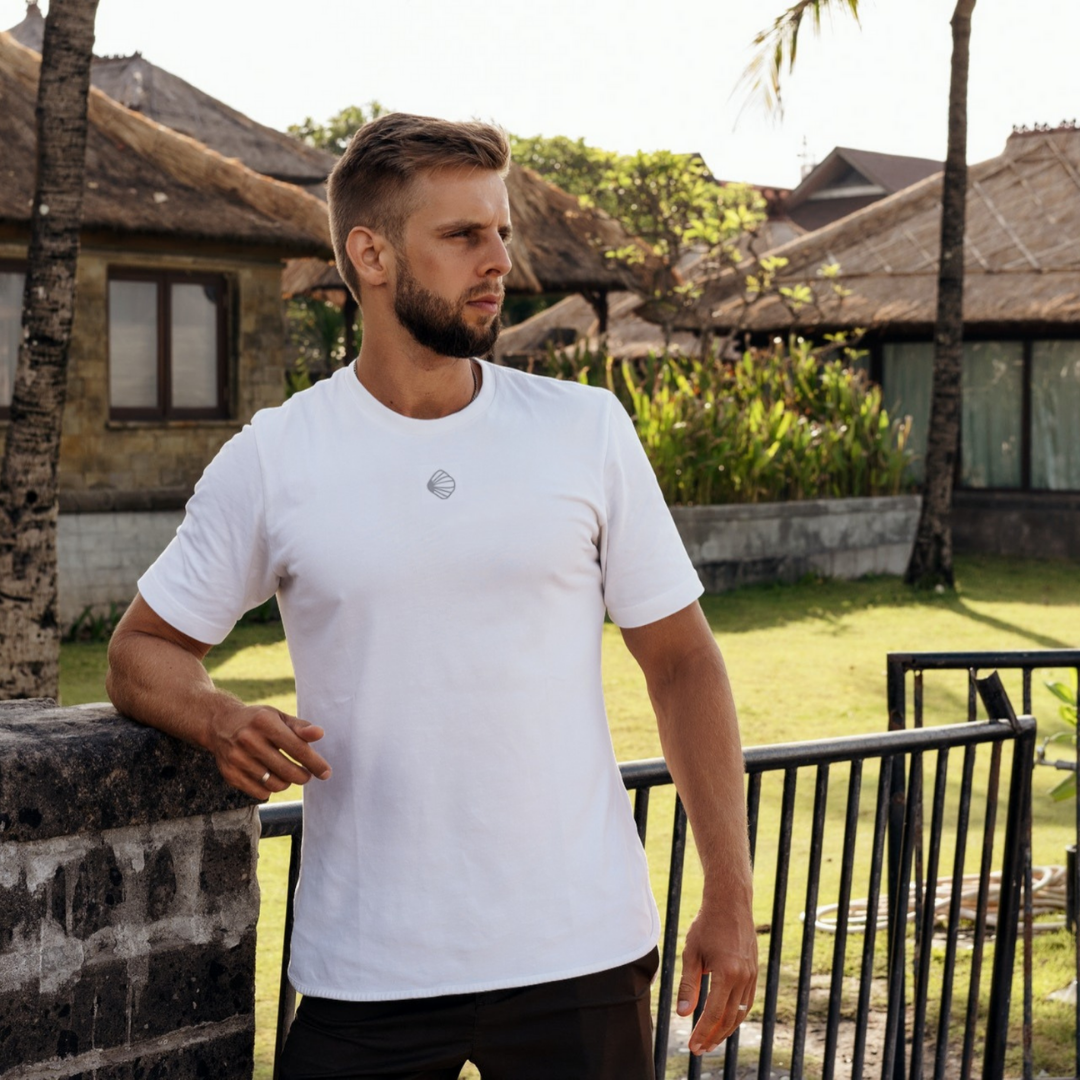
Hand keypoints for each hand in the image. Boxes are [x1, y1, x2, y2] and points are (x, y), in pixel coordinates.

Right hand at [208, 704, 330, 799]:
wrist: (219, 724)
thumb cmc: (257, 720)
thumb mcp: (278, 716)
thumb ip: (300, 727)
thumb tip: (320, 734)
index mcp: (264, 722)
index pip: (297, 748)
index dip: (314, 763)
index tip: (326, 772)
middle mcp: (248, 740)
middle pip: (286, 770)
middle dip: (303, 776)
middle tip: (307, 775)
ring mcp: (237, 759)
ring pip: (274, 784)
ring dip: (287, 783)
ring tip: (288, 774)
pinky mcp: (230, 774)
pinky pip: (259, 792)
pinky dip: (271, 789)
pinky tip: (272, 778)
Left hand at [676, 896, 757, 1055]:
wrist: (730, 903)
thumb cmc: (707, 925)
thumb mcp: (692, 953)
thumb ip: (689, 984)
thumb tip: (683, 1013)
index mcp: (727, 973)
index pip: (713, 1013)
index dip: (702, 1032)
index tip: (692, 1046)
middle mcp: (743, 977)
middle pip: (729, 1018)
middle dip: (714, 1036)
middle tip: (700, 1049)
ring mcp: (752, 974)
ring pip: (740, 1012)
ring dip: (726, 1029)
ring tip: (711, 1040)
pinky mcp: (754, 971)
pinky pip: (747, 1001)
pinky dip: (736, 1015)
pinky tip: (725, 1020)